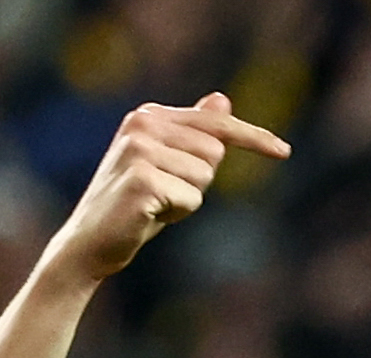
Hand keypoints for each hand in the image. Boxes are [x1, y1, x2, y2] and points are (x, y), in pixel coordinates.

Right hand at [45, 94, 289, 282]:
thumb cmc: (132, 208)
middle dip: (198, 182)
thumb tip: (222, 98)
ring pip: (204, 177)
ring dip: (186, 200)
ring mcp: (139, 150)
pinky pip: (191, 199)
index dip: (253, 138)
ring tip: (153, 206)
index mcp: (148, 115)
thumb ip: (193, 134)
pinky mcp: (141, 179)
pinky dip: (176, 215)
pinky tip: (147, 217)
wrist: (87, 245)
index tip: (283, 152)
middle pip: (214, 153)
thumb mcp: (167, 166)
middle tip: (162, 196)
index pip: (215, 123)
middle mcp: (142, 124)